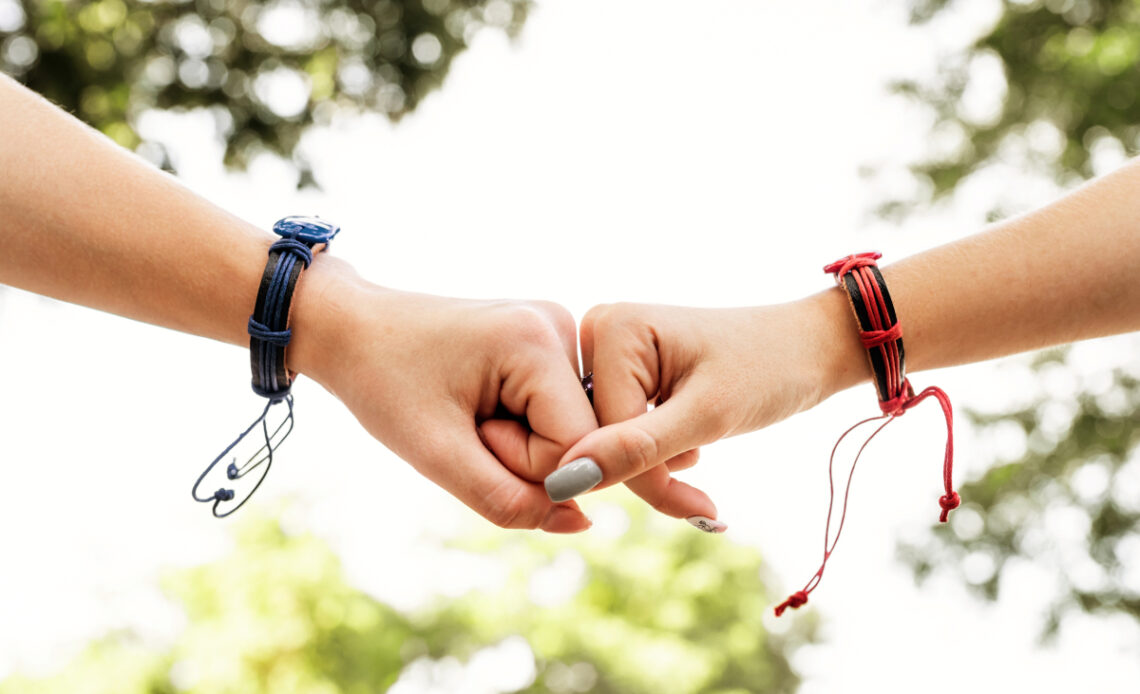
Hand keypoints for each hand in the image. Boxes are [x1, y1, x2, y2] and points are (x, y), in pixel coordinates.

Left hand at [292, 258, 597, 532]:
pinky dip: (518, 427)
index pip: (576, 447)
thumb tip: (581, 523)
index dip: (521, 466)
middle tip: (463, 421)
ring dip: (518, 443)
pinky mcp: (547, 342)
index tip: (467, 433)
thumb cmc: (383, 382)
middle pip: (577, 439)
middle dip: (519, 453)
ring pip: (568, 432)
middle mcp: (559, 324)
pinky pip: (554, 415)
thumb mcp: (437, 455)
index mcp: (538, 339)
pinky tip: (480, 403)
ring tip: (467, 410)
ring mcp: (557, 330)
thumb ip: (509, 500)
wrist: (350, 329)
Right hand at [544, 293, 864, 522]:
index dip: (644, 477)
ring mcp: (608, 349)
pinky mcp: (621, 368)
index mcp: (611, 327)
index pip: (598, 433)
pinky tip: (689, 435)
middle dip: (648, 467)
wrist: (807, 348)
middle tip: (699, 463)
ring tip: (699, 440)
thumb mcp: (707, 416)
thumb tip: (565, 480)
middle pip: (596, 436)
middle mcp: (599, 329)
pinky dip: (655, 449)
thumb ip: (636, 449)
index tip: (698, 502)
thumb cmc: (768, 370)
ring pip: (607, 441)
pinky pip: (618, 430)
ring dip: (654, 460)